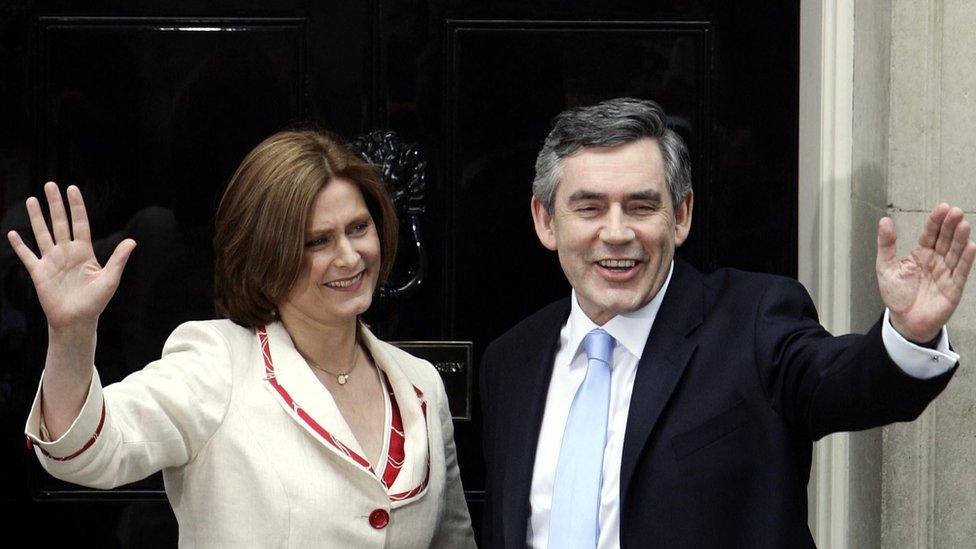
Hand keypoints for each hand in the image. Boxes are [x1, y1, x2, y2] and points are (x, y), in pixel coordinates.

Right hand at [6, 182, 135, 331]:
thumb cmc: (95, 302)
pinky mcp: (39, 272)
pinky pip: (27, 256)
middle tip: (50, 184)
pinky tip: (13, 233)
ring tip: (31, 200)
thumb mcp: (109, 279)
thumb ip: (118, 259)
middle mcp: (67, 253)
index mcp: (84, 252)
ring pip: (42, 234)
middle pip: (60, 223)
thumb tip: (132, 241)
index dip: (76, 206)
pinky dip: (20, 246)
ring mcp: (52, 261)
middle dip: (55, 204)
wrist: (76, 321)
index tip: (72, 189)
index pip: (80, 223)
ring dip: (36, 218)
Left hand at [877, 204, 975, 342]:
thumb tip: (884, 220)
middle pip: (945, 240)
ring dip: (960, 239)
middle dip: (950, 226)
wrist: (904, 321)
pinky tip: (970, 246)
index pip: (929, 234)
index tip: (942, 207)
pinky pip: (961, 272)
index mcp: (920, 254)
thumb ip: (886, 244)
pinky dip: (966, 260)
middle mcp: (935, 261)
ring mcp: (946, 273)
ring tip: (963, 224)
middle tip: (955, 212)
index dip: (935, 221)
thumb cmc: (897, 295)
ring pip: (955, 253)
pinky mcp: (953, 288)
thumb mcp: (885, 267)